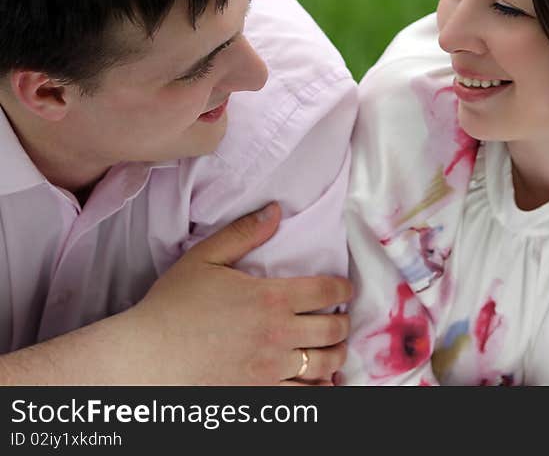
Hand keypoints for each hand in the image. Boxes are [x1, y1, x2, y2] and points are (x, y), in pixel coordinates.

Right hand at [124, 202, 351, 384]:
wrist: (146, 356)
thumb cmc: (172, 305)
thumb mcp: (205, 258)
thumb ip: (244, 233)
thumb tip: (275, 210)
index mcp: (271, 298)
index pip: (326, 291)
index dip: (343, 288)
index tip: (344, 289)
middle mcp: (278, 334)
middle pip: (333, 329)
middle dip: (343, 321)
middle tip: (340, 317)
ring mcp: (271, 368)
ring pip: (325, 364)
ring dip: (336, 353)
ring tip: (334, 347)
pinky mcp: (260, 394)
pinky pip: (304, 395)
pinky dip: (318, 386)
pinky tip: (318, 379)